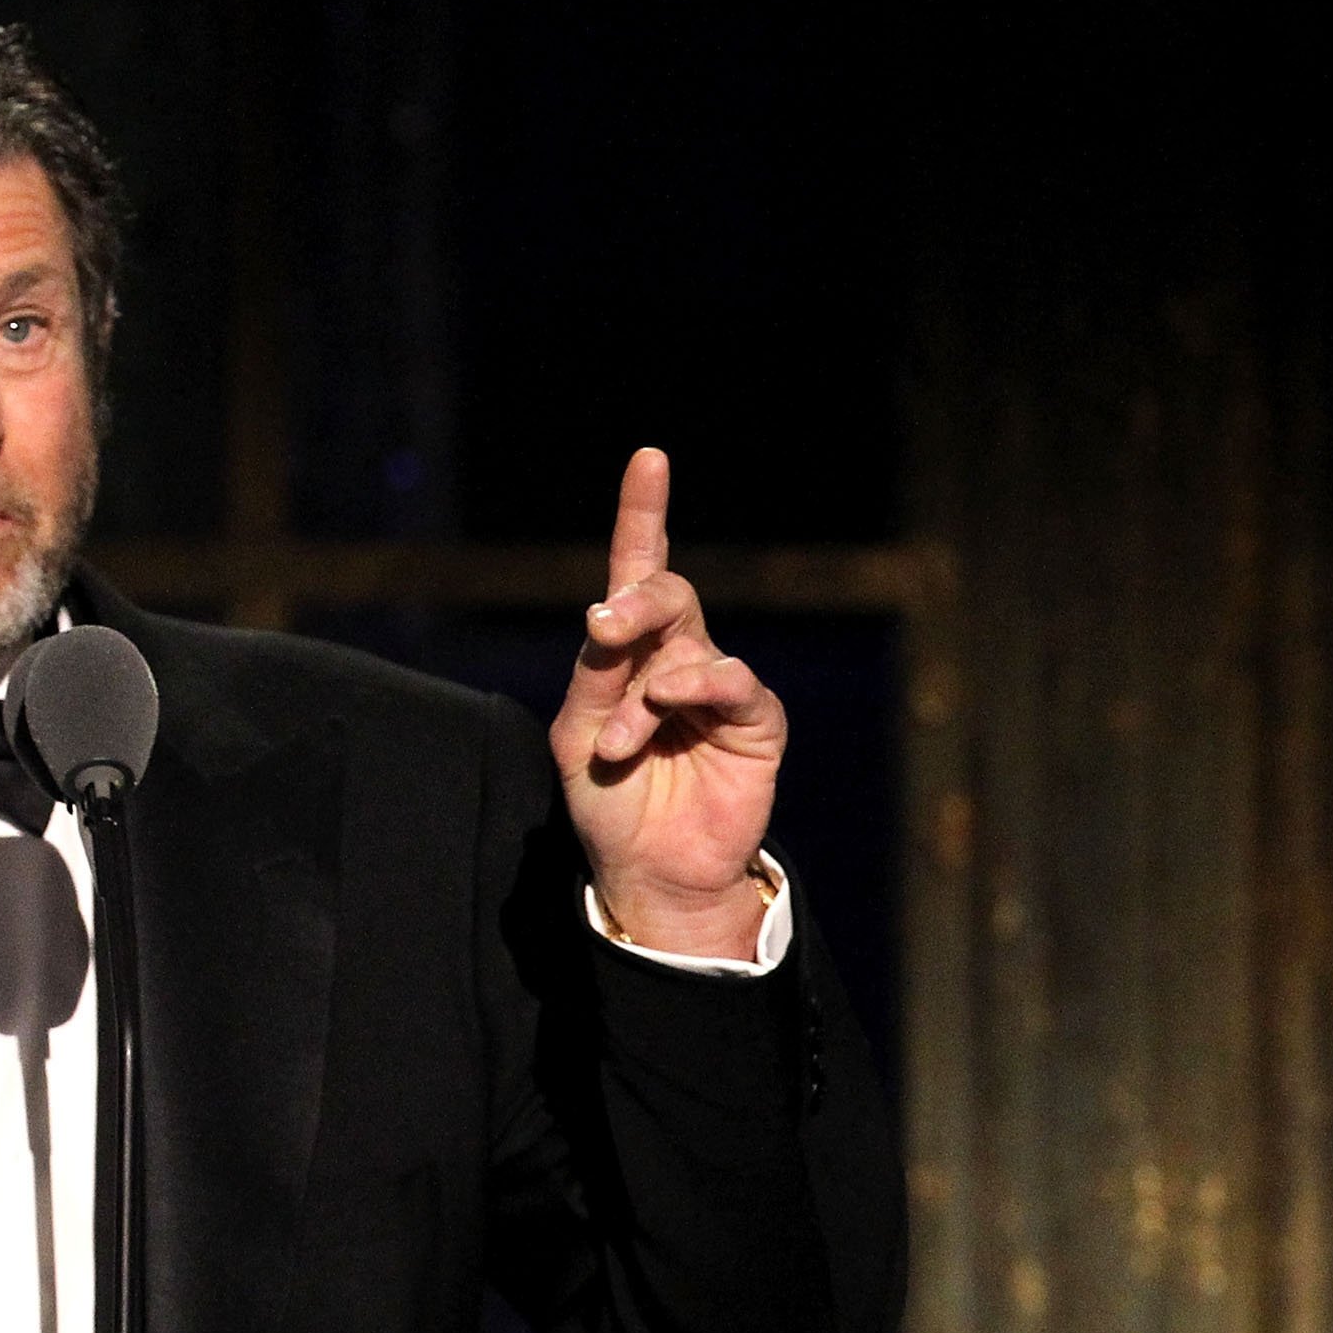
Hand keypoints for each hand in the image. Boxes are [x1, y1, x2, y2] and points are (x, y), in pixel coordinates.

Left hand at [548, 448, 785, 957]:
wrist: (649, 872)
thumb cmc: (609, 802)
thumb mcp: (576, 737)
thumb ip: (592, 675)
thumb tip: (606, 619)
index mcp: (631, 653)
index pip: (640, 570)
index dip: (644, 514)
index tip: (649, 459)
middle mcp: (678, 658)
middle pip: (668, 594)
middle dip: (636, 599)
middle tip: (604, 624)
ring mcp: (719, 688)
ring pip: (689, 645)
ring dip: (643, 692)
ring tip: (617, 742)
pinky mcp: (756, 721)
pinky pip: (733, 682)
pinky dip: (693, 691)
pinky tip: (662, 713)